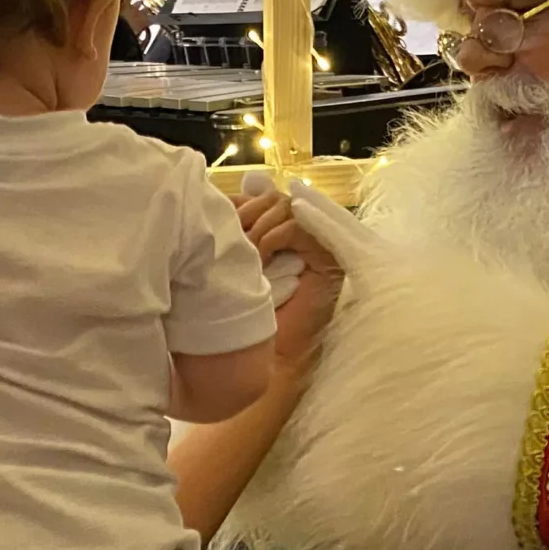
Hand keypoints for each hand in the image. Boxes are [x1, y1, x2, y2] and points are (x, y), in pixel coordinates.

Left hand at [235, 182, 345, 367]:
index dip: (239, 205)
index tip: (220, 222)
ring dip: (259, 227)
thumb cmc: (249, 312)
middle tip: (233, 241)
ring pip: (286, 206)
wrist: (266, 352)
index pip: (261, 198)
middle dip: (248, 214)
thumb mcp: (237, 260)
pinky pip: (297, 226)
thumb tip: (223, 199)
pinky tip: (262, 260)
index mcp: (281, 232)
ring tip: (247, 255)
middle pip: (275, 197)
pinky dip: (274, 238)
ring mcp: (319, 244)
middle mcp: (303, 234)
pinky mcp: (328, 256)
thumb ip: (236, 230)